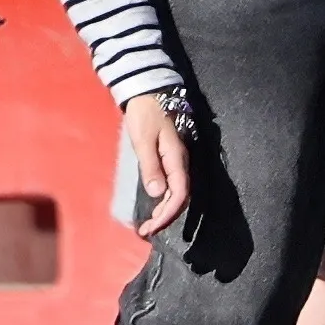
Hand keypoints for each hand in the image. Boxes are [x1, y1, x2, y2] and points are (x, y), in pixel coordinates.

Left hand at [123, 91, 189, 235]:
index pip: (180, 194)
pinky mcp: (169, 159)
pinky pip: (171, 185)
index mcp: (177, 158)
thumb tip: (158, 194)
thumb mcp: (144, 140)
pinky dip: (163, 200)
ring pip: (176, 193)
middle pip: (179, 197)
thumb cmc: (145, 114)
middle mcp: (180, 162)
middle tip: (145, 231)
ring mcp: (176, 161)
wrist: (148, 93)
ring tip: (148, 224)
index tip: (153, 227)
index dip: (168, 214)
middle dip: (165, 217)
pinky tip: (153, 206)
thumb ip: (151, 166)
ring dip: (164, 211)